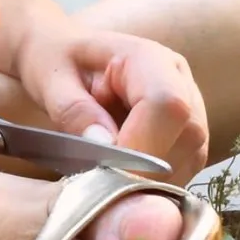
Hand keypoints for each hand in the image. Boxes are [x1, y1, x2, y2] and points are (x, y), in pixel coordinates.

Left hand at [16, 0, 208, 183]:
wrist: (60, 54)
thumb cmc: (53, 60)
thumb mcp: (49, 78)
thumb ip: (74, 110)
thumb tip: (105, 144)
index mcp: (147, 58)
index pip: (167, 104)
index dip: (142, 145)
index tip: (106, 171)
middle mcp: (179, 80)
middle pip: (188, 135)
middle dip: (145, 170)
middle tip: (100, 182)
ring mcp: (189, 108)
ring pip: (190, 157)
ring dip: (150, 180)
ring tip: (105, 178)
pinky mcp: (185, 136)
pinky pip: (183, 168)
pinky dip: (152, 184)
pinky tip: (119, 180)